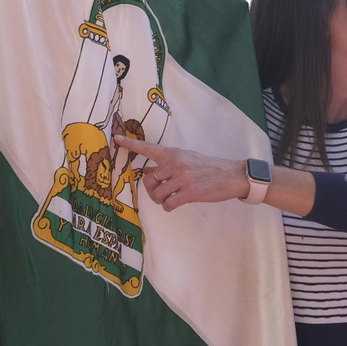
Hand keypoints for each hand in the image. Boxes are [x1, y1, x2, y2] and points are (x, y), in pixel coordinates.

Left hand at [115, 136, 247, 211]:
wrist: (230, 175)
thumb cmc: (207, 167)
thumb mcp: (186, 159)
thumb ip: (166, 164)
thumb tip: (147, 170)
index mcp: (173, 153)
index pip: (148, 148)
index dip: (130, 144)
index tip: (116, 139)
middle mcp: (175, 163)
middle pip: (148, 180)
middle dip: (152, 190)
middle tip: (162, 192)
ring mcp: (182, 178)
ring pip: (156, 195)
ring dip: (162, 200)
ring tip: (172, 198)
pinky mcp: (189, 192)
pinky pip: (168, 204)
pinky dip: (169, 206)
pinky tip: (176, 203)